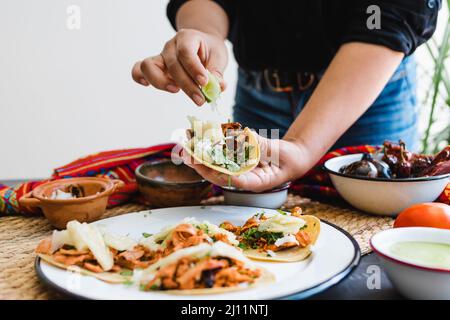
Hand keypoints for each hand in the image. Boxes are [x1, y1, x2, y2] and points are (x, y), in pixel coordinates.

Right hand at [132, 29, 227, 105]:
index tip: (204, 83)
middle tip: (200, 100)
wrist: (201, 44)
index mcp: (187, 38)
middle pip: (172, 65)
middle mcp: (171, 46)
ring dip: (161, 82)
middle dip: (187, 85)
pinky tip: (147, 85)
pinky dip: (139, 77)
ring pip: (149, 66)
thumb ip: (217, 73)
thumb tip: (218, 88)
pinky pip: (139, 69)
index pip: (186, 52)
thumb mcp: (218, 57)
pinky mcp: (155, 67)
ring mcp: (160, 56)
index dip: (194, 69)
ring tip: (176, 90)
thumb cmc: (209, 50)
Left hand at [183, 134, 312, 191]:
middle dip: (202, 165)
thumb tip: (245, 136)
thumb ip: (263, 147)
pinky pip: (220, 155)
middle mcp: (243, 178)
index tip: (207, 167)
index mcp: (255, 182)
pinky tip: (197, 137)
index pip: (236, 181)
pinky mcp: (236, 160)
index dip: (221, 175)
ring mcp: (238, 169)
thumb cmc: (289, 159)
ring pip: (215, 165)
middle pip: (219, 174)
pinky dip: (209, 147)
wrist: (293, 157)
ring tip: (186, 142)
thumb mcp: (280, 153)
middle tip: (187, 154)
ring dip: (200, 155)